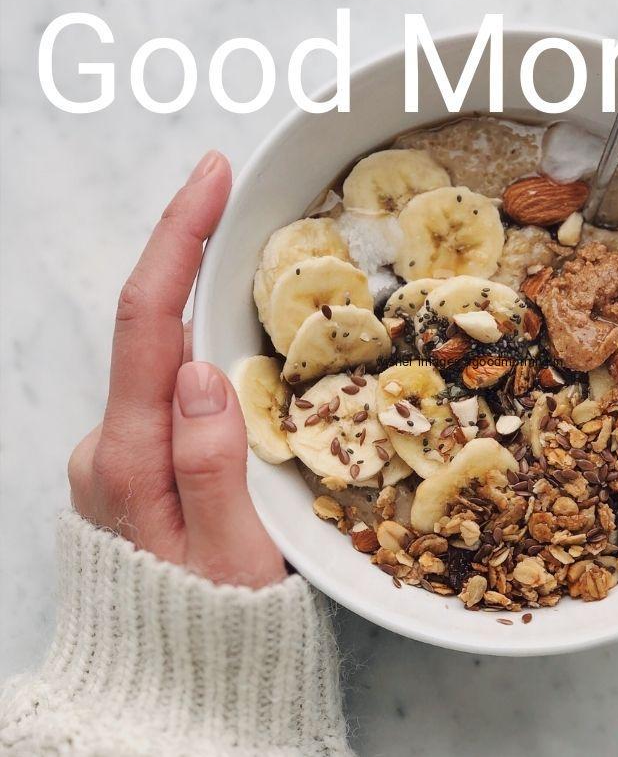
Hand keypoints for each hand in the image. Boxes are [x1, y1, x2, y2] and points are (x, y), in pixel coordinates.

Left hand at [67, 151, 285, 588]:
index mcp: (130, 459)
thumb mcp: (235, 560)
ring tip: (258, 278)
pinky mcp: (140, 464)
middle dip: (190, 256)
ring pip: (165, 361)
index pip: (148, 324)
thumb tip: (202, 370)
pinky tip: (242, 357)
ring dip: (205, 310)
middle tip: (237, 199)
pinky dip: (206, 357)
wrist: (179, 687)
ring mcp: (121, 455)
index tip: (210, 176)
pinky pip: (173, 391)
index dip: (177, 239)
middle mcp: (112, 445)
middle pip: (151, 327)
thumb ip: (212, 467)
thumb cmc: (219, 631)